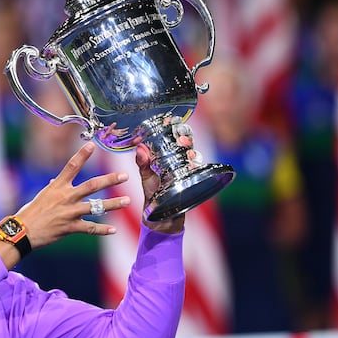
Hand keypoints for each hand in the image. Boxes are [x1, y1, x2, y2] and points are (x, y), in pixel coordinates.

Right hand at [14, 142, 129, 249]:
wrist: (23, 231)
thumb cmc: (30, 212)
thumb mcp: (42, 196)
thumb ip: (53, 188)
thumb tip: (55, 181)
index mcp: (57, 186)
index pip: (71, 166)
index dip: (82, 155)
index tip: (92, 145)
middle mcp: (66, 197)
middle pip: (92, 185)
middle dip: (110, 180)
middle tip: (125, 175)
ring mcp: (69, 212)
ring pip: (96, 207)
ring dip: (113, 204)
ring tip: (127, 201)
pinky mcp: (70, 227)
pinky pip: (90, 228)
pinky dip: (102, 230)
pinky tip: (114, 230)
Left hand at [135, 116, 197, 233]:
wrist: (161, 217)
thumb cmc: (153, 193)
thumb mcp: (146, 177)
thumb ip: (143, 163)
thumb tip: (139, 148)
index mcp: (168, 157)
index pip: (174, 138)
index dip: (174, 128)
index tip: (170, 119)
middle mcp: (180, 162)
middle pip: (187, 144)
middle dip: (185, 138)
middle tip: (181, 138)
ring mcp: (188, 172)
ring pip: (194, 157)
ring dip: (192, 153)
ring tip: (188, 153)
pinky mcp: (193, 184)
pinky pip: (198, 173)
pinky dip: (196, 168)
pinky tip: (193, 164)